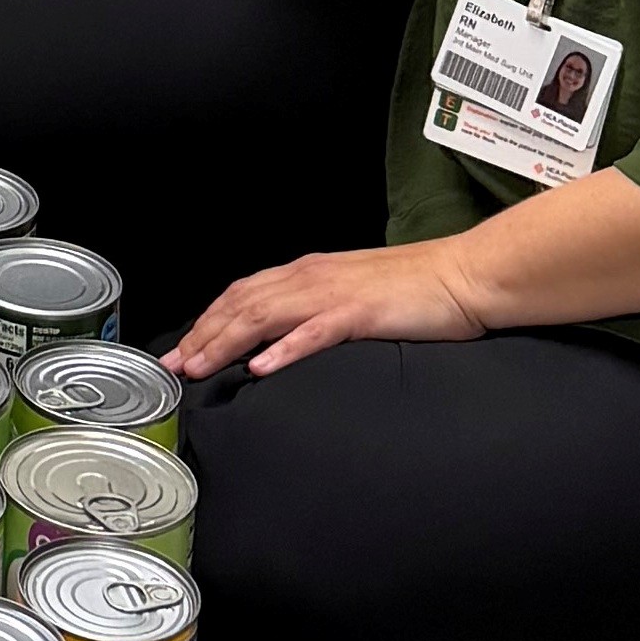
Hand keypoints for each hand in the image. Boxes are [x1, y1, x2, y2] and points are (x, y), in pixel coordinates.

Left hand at [171, 240, 494, 379]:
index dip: (206, 322)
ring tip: (201, 366)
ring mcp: (334, 294)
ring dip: (227, 340)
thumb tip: (280, 339)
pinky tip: (262, 365)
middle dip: (203, 334)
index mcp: (307, 273)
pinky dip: (284, 348)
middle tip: (175, 366)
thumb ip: (315, 312)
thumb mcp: (351, 296)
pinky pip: (315, 331)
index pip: (241, 294)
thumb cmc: (414, 290)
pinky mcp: (361, 312)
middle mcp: (311, 277)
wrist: (464, 275)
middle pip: (241, 304)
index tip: (181, 351)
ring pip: (265, 314)